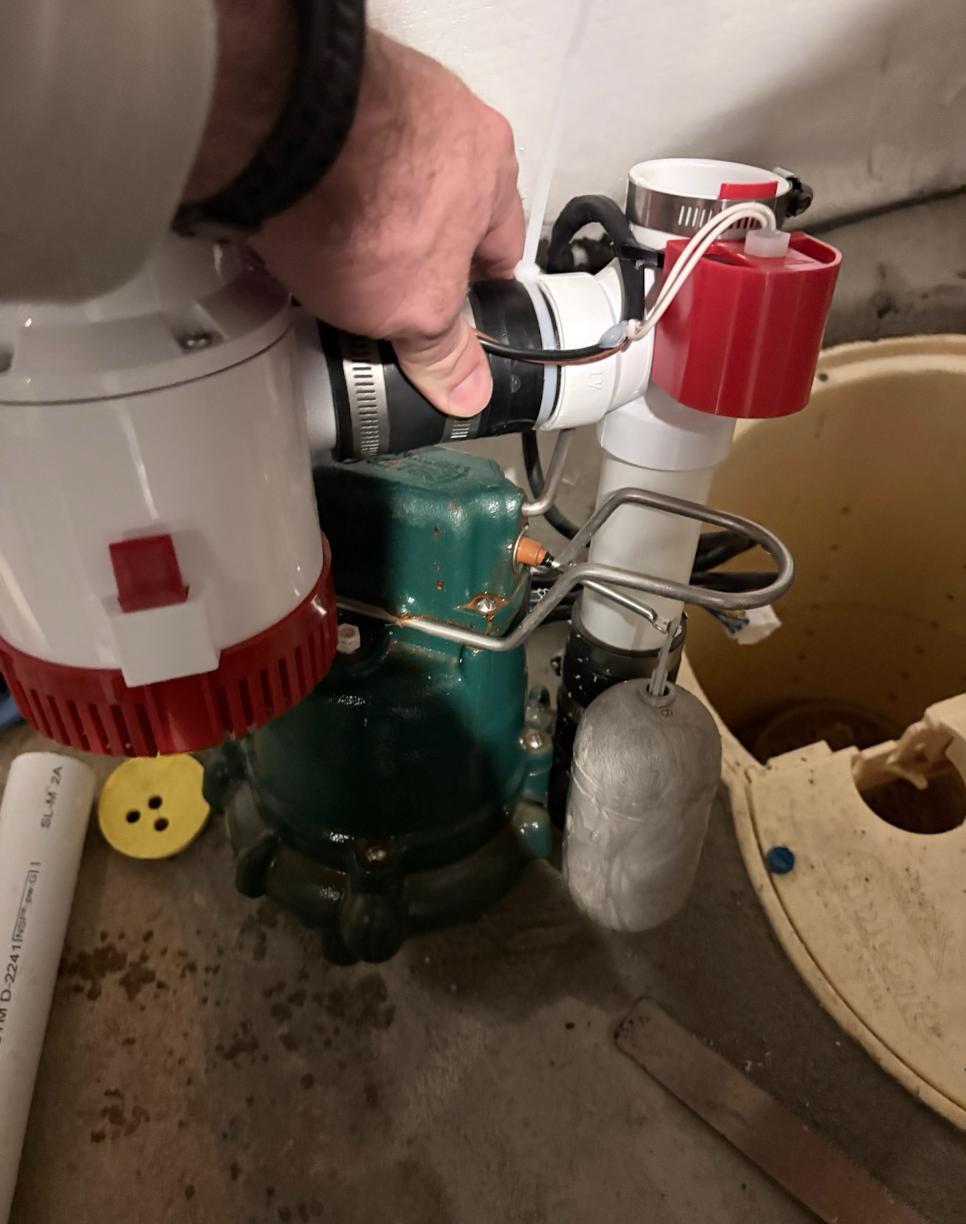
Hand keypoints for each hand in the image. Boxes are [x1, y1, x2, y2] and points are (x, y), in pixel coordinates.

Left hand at [186, 14, 523, 417]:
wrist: (282, 133)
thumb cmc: (371, 211)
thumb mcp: (419, 309)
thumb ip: (445, 350)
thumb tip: (469, 389)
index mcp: (492, 164)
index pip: (500, 243)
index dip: (477, 290)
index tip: (452, 316)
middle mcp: (445, 116)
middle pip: (440, 210)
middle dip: (414, 257)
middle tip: (385, 297)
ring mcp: (382, 95)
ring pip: (383, 183)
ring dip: (363, 224)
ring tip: (329, 268)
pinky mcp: (319, 94)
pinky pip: (327, 161)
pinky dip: (315, 196)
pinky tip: (292, 229)